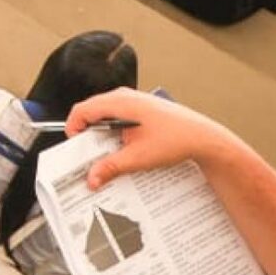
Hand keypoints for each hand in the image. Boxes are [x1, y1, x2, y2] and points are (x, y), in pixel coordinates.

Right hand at [61, 89, 236, 188]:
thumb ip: (111, 166)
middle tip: (87, 157)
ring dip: (100, 135)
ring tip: (106, 156)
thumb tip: (92, 177)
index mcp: (119, 102)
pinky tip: (122, 150)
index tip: (74, 150)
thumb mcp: (138, 157)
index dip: (72, 129)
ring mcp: (133, 101)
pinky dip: (113, 133)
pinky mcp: (140, 108)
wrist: (203, 137)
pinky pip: (117, 117)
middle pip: (91, 112)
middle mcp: (124, 97)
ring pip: (104, 115)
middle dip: (86, 135)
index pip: (81, 110)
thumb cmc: (176, 139)